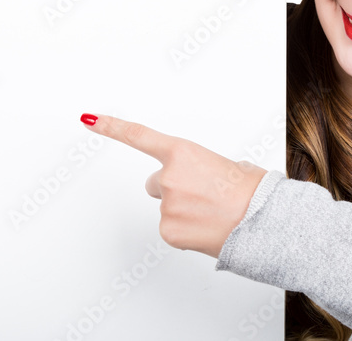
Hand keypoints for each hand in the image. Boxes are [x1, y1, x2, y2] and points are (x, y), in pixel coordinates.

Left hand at [79, 113, 267, 259]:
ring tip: (213, 213)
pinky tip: (207, 228)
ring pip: (167, 208)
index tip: (90, 120)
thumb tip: (202, 179)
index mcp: (183, 153)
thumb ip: (203, 167)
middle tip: (204, 196)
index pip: (139, 136)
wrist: (262, 224)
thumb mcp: (228, 166)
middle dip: (175, 189)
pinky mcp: (168, 231)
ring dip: (185, 211)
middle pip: (157, 183)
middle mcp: (168, 177)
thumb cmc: (252, 192)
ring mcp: (166, 206)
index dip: (111, 127)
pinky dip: (186, 231)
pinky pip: (171, 229)